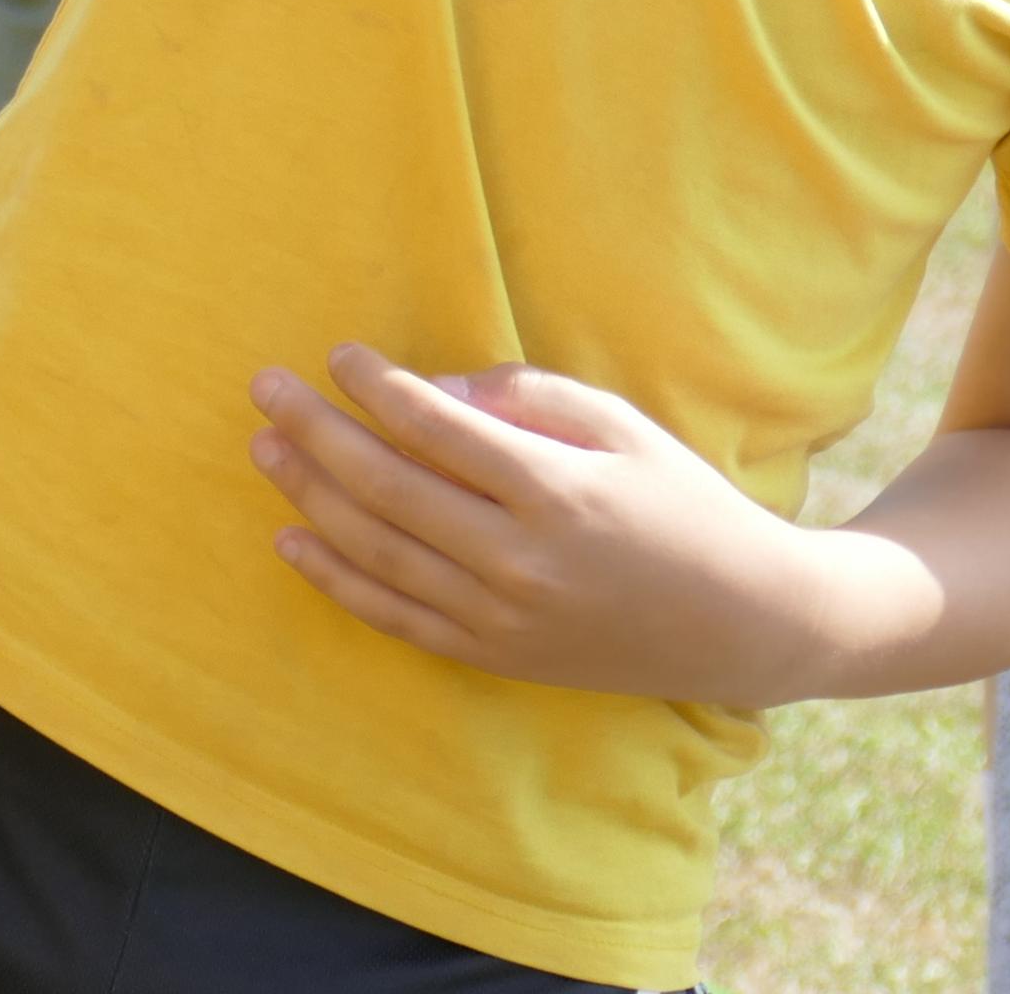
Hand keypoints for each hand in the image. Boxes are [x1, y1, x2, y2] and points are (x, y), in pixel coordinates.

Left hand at [247, 346, 825, 704]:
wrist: (743, 621)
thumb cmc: (683, 503)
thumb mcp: (622, 427)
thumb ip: (528, 398)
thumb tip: (435, 391)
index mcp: (556, 490)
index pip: (437, 429)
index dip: (377, 388)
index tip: (338, 354)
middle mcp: (520, 559)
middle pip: (389, 488)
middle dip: (316, 431)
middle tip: (265, 388)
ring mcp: (503, 617)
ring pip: (379, 552)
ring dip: (311, 497)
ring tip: (265, 449)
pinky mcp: (496, 656)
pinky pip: (396, 617)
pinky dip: (337, 580)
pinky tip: (292, 541)